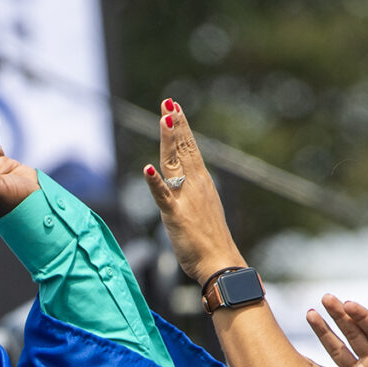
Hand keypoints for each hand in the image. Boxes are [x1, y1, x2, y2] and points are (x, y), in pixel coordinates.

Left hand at [142, 100, 245, 283]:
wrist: (220, 262)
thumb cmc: (210, 242)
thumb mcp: (201, 210)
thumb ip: (191, 195)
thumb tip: (181, 187)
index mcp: (201, 183)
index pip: (190, 149)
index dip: (181, 128)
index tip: (174, 108)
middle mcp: (196, 185)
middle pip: (183, 149)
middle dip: (175, 125)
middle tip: (168, 102)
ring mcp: (186, 198)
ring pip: (174, 164)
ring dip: (169, 141)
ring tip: (164, 118)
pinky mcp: (176, 216)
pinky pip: (163, 196)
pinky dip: (155, 183)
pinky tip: (148, 169)